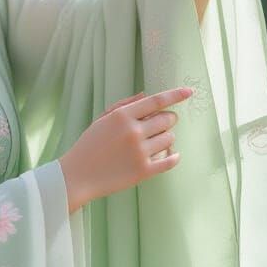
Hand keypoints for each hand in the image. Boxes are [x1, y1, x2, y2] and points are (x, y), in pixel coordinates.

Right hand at [58, 87, 192, 212]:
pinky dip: (174, 157)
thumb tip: (147, 95)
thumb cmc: (89, 144)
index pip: (156, 101)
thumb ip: (125, 105)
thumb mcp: (102, 119)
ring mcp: (139, 152)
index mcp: (122, 116)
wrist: (78, 175)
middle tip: (162, 123)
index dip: (175, 95)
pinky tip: (172, 155)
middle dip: (169, 119)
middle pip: (167, 119)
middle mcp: (133, 132)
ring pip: (170, 138)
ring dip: (167, 138)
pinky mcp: (143, 171)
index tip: (189, 91)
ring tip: (155, 141)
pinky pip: (170, 161)